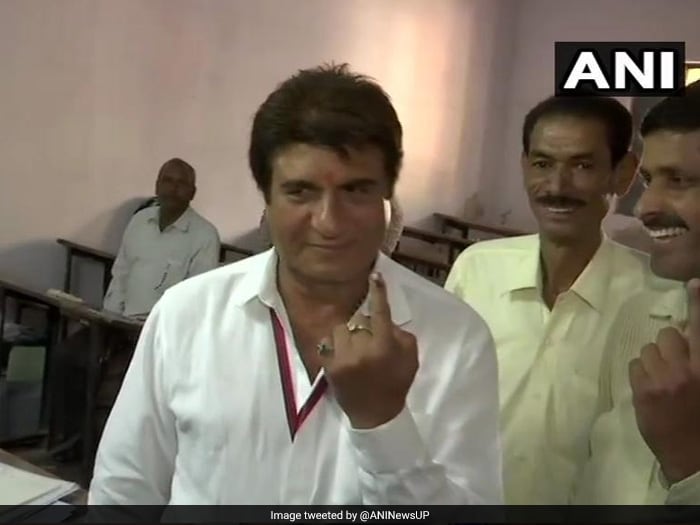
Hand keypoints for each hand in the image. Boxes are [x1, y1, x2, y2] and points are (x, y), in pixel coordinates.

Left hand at [320, 272, 418, 428]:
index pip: (381, 311)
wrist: (376, 415)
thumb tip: (385, 319)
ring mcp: (342, 358)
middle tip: (370, 337)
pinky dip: (335, 345)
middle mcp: (362, 349)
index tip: (374, 275)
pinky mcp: (328, 366)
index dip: (378, 291)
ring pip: (341, 327)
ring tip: (355, 348)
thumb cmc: (396, 383)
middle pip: (358, 318)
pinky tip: (343, 354)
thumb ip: (399, 334)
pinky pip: (327, 342)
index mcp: (384, 345)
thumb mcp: (410, 357)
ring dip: (348, 333)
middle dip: (364, 324)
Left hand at [630, 278, 699, 483]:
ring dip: (653, 360)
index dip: (698, 303)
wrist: (693, 458)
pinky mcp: (642, 391)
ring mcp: (662, 380)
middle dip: (669, 344)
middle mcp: (687, 370)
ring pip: (647, 349)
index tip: (695, 282)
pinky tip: (650, 388)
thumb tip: (685, 335)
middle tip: (675, 363)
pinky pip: (634, 365)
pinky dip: (641, 373)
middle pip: (667, 334)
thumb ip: (697, 358)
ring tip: (663, 378)